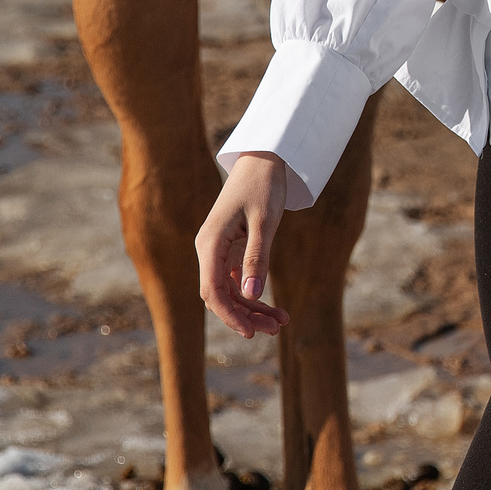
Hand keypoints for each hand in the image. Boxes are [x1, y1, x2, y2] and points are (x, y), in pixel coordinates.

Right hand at [195, 152, 292, 337]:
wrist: (265, 157)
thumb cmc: (264, 185)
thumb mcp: (265, 221)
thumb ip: (256, 257)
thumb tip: (252, 296)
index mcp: (210, 244)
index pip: (213, 291)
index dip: (230, 315)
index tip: (252, 332)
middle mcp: (209, 249)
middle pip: (222, 295)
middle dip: (246, 315)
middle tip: (277, 328)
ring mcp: (218, 250)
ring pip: (231, 290)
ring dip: (253, 308)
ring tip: (281, 321)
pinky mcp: (230, 248)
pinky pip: (238, 279)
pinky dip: (254, 293)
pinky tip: (273, 306)